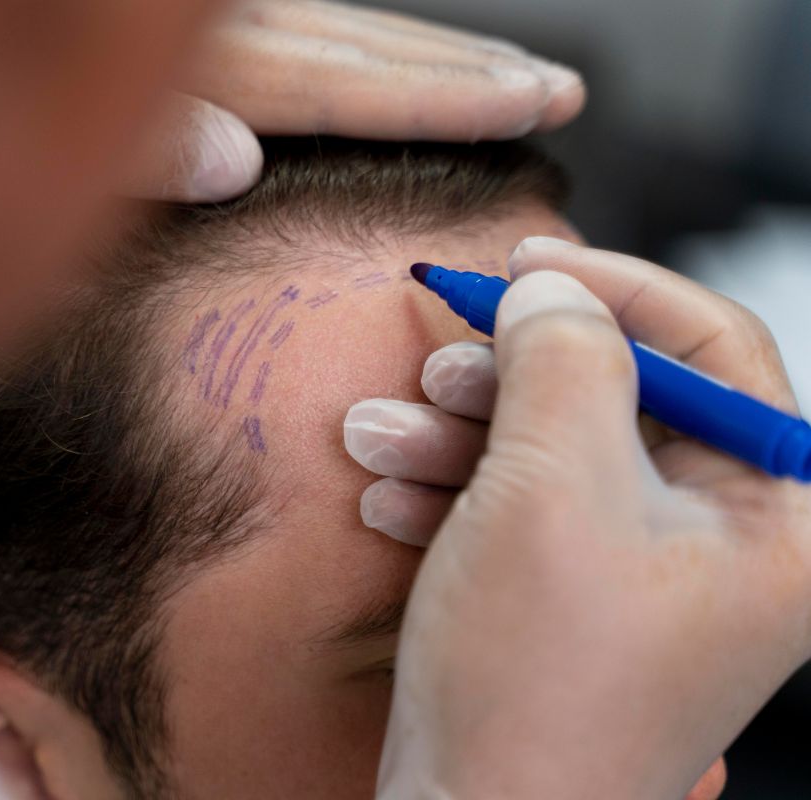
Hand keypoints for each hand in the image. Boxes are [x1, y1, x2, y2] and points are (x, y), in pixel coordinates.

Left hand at [125, 0, 585, 201]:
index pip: (341, 81)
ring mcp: (208, 24)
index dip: (442, 101)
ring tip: (494, 76)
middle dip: (465, 67)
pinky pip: (295, 30)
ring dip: (422, 52)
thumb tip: (239, 162)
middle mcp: (211, 27)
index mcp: (192, 65)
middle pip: (361, 40)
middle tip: (555, 89)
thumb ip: (134, 151)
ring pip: (338, 24)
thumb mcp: (45, 156)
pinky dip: (353, 48)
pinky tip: (367, 68)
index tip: (534, 107)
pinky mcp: (194, 33)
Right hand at [348, 238, 810, 797]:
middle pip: (623, 398)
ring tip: (377, 440)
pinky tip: (388, 498)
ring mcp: (653, 580)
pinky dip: (455, 494)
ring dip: (458, 437)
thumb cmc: (536, 676)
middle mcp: (730, 547)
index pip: (716, 347)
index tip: (523, 257)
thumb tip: (554, 290)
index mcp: (778, 517)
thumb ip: (562, 358)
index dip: (616, 286)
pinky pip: (526, 513)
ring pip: (557, 453)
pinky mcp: (582, 604)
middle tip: (437, 367)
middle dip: (510, 377)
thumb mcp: (549, 485)